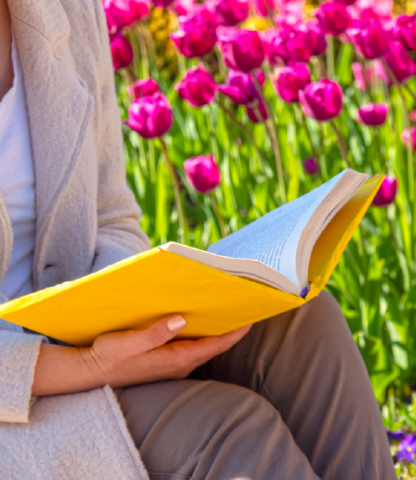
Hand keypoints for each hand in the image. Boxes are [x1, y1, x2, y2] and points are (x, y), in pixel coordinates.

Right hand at [81, 316, 251, 387]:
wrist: (92, 372)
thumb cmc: (109, 356)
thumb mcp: (128, 343)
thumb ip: (155, 333)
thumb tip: (181, 319)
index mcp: (175, 358)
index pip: (213, 346)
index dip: (234, 333)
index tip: (250, 319)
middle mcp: (179, 364)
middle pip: (212, 346)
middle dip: (229, 330)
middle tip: (240, 309)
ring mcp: (173, 365)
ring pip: (203, 347)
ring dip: (215, 332)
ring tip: (224, 312)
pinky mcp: (166, 362)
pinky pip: (192, 348)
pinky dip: (201, 336)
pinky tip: (197, 322)